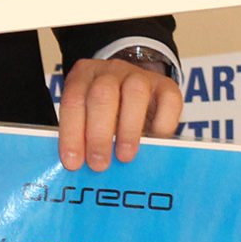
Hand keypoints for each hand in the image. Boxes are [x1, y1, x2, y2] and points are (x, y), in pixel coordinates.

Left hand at [57, 56, 183, 172]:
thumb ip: (84, 137)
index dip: (72, 133)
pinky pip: (168, 100)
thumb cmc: (107, 112)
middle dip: (99, 134)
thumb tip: (82, 170)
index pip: (73, 101)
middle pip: (102, 95)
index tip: (73, 163)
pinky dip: (161, 124)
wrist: (139, 90)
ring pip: (135, 92)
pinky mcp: (167, 85)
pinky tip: (154, 142)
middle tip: (99, 164)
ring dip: (128, 129)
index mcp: (83, 77)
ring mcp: (140, 76)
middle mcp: (111, 72)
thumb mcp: (88, 117)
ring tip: (124, 157)